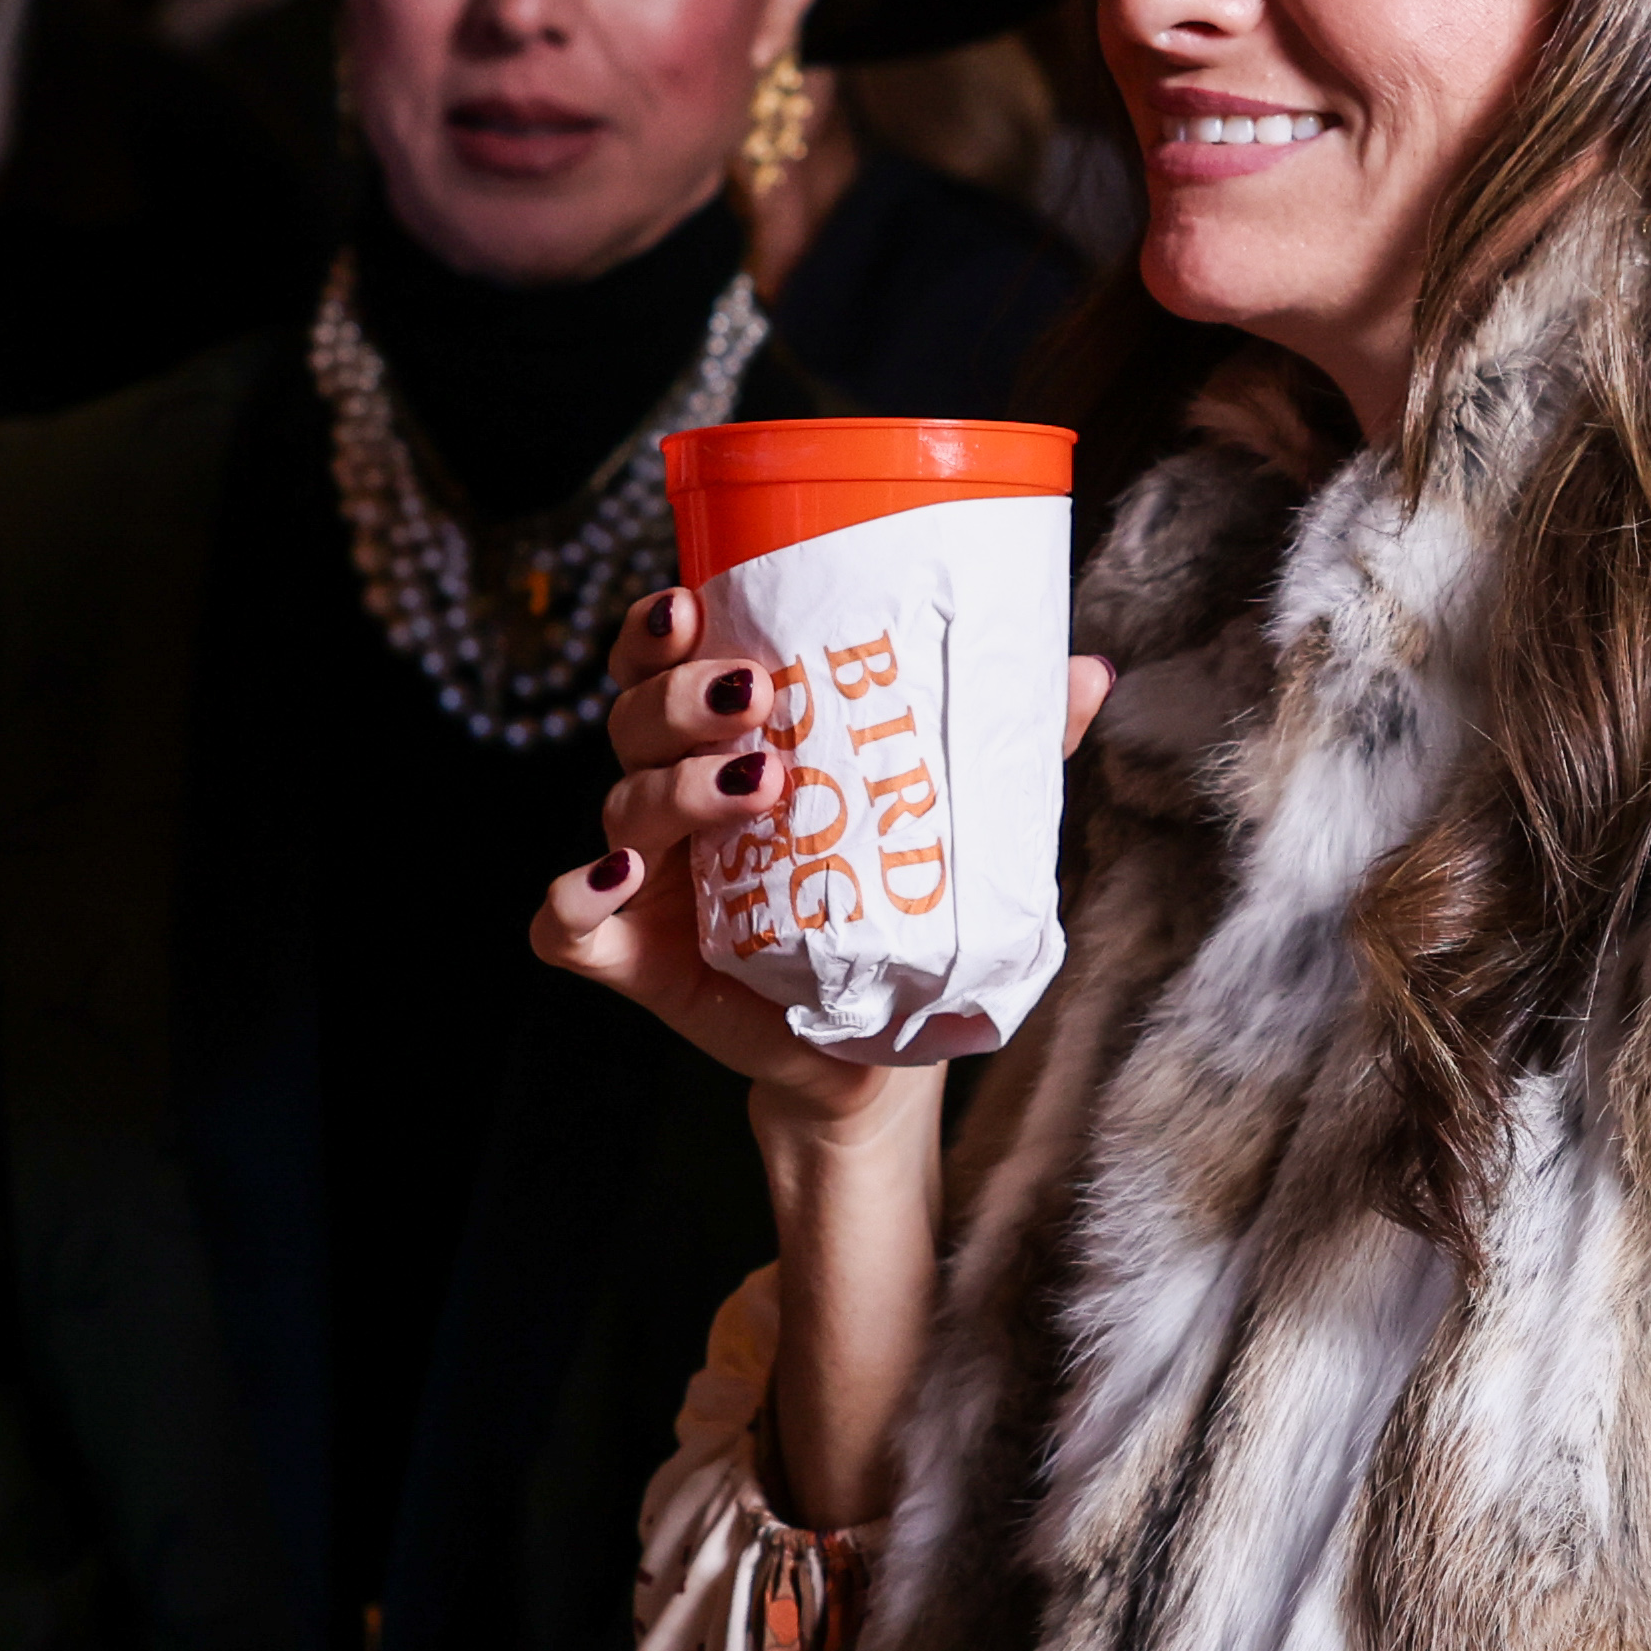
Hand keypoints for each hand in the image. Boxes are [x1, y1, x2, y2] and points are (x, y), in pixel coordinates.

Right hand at [523, 589, 1113, 1108]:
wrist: (881, 1047)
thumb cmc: (898, 906)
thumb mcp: (956, 819)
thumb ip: (1003, 747)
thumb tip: (1087, 671)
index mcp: (729, 743)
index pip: (666, 661)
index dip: (661, 627)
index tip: (693, 604)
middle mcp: (674, 797)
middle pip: (636, 719)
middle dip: (679, 697)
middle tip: (754, 699)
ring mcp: (648, 878)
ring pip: (618, 805)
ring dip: (670, 785)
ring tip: (752, 788)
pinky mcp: (633, 959)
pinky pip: (563, 925)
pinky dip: (573, 896)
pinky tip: (617, 880)